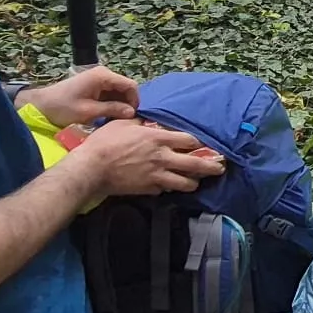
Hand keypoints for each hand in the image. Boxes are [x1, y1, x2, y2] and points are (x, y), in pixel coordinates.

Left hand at [23, 66, 139, 128]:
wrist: (41, 105)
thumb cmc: (63, 107)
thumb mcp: (89, 111)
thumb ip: (112, 109)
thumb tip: (132, 113)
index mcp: (102, 76)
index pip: (130, 85)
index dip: (135, 101)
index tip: (132, 117)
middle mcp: (103, 73)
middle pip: (125, 88)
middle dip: (127, 104)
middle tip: (123, 121)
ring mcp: (99, 79)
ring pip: (119, 92)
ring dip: (119, 105)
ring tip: (114, 120)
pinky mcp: (94, 85)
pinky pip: (110, 93)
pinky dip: (112, 104)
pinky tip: (107, 115)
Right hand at [75, 119, 224, 196]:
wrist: (92, 168)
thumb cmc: (106, 141)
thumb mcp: (124, 123)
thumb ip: (142, 123)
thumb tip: (149, 122)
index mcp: (159, 139)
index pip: (190, 140)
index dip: (201, 143)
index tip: (208, 145)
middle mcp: (163, 157)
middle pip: (196, 164)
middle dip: (212, 166)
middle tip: (220, 167)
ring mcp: (157, 176)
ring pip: (186, 183)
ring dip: (195, 182)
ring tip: (198, 181)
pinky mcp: (149, 189)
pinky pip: (166, 190)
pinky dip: (171, 188)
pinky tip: (173, 187)